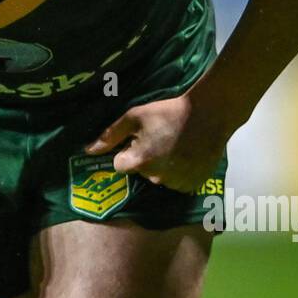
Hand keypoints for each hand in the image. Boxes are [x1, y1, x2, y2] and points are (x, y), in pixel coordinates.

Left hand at [83, 95, 233, 192]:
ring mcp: (176, 184)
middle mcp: (156, 178)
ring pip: (160, 177)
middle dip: (146, 158)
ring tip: (175, 146)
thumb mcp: (135, 116)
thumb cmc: (169, 112)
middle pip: (141, 171)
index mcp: (139, 161)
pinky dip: (180, 172)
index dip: (127, 151)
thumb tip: (88, 150)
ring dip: (163, 166)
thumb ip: (110, 135)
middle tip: (160, 139)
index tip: (139, 139)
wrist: (209, 115)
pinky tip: (186, 155)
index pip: (120, 164)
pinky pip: (178, 182)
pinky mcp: (193, 185)